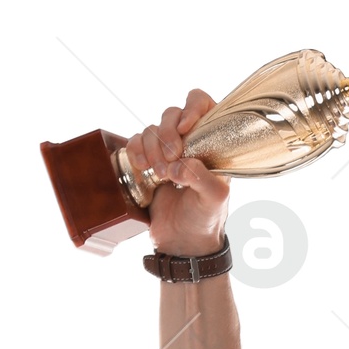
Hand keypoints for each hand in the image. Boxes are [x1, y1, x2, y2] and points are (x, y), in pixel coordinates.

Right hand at [122, 90, 227, 256]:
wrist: (183, 244)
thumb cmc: (205, 220)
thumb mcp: (213, 200)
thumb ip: (202, 178)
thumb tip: (179, 165)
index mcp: (211, 142)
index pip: (203, 104)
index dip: (192, 107)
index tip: (185, 129)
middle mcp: (189, 141)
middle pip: (172, 114)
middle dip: (167, 136)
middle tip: (170, 163)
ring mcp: (166, 151)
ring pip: (152, 129)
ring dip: (152, 149)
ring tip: (160, 176)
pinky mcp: (147, 162)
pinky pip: (135, 142)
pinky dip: (135, 151)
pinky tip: (142, 169)